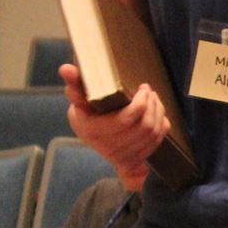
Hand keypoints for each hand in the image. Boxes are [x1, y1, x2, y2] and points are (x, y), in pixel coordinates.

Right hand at [62, 65, 165, 189]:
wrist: (90, 136)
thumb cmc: (85, 112)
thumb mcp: (78, 100)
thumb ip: (75, 85)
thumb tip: (66, 68)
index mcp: (93, 131)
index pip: (126, 120)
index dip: (141, 103)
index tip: (143, 88)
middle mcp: (108, 146)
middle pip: (144, 126)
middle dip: (152, 105)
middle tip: (149, 91)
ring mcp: (123, 155)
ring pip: (152, 132)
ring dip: (158, 111)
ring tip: (153, 98)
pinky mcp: (134, 159)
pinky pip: (157, 140)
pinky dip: (161, 124)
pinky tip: (156, 112)